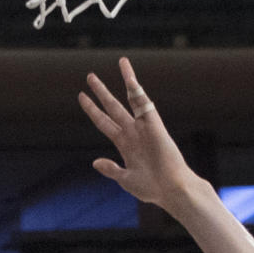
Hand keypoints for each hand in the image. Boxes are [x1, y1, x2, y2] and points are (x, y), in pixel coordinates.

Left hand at [79, 57, 191, 209]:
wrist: (172, 191)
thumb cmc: (152, 189)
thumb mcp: (126, 180)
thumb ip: (111, 169)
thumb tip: (95, 162)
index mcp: (125, 145)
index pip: (104, 122)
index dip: (92, 110)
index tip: (81, 97)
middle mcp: (133, 132)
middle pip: (113, 107)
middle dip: (101, 92)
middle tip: (90, 76)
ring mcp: (144, 128)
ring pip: (133, 99)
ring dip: (128, 80)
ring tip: (122, 62)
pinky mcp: (156, 127)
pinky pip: (146, 106)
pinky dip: (139, 93)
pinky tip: (132, 81)